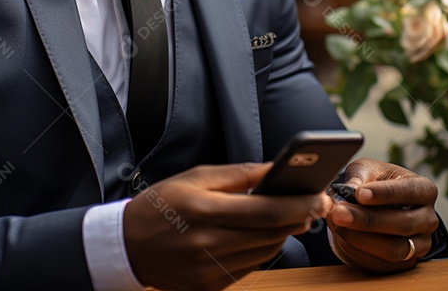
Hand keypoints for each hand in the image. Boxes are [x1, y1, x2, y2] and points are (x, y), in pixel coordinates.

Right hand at [123, 163, 332, 290]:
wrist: (127, 246)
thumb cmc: (162, 204)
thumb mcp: (197, 177)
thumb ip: (241, 174)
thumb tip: (278, 168)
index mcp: (204, 210)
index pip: (266, 211)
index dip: (299, 203)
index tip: (320, 194)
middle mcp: (208, 244)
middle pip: (272, 233)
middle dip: (300, 216)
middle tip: (316, 201)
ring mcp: (209, 270)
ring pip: (266, 252)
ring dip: (284, 233)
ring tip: (291, 214)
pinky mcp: (210, 287)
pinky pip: (251, 267)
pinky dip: (263, 249)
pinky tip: (263, 233)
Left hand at [326, 158, 439, 273]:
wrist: (372, 206)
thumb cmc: (373, 183)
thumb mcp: (367, 169)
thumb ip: (359, 176)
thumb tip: (350, 189)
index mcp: (424, 190)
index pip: (410, 192)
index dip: (385, 194)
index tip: (360, 194)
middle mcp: (427, 219)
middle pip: (403, 224)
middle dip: (368, 220)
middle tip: (339, 212)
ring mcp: (420, 245)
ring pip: (394, 250)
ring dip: (361, 240)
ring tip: (336, 225)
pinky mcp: (405, 264)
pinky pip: (382, 266)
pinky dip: (358, 253)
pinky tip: (341, 238)